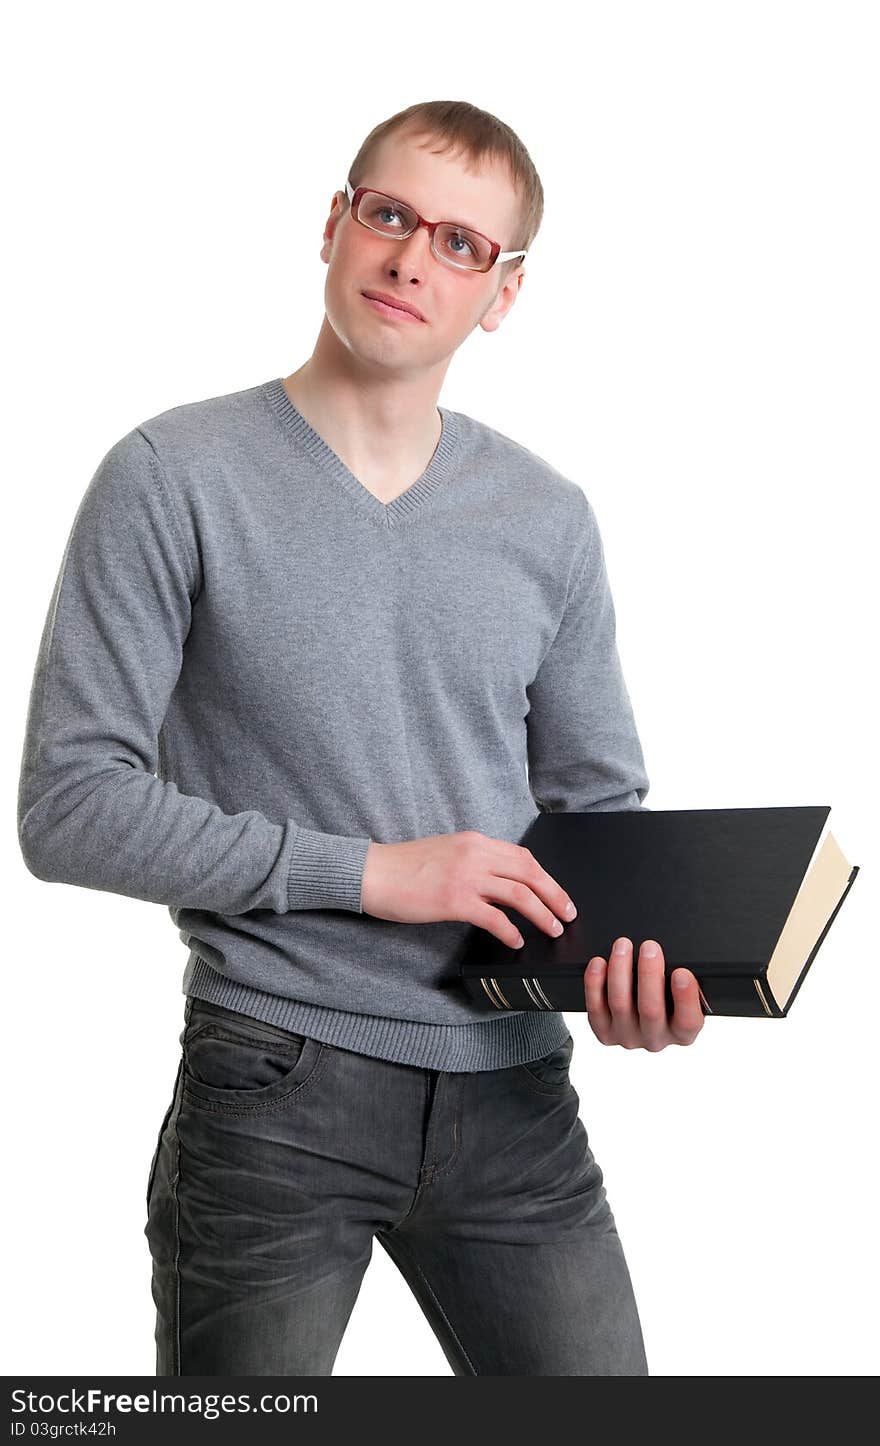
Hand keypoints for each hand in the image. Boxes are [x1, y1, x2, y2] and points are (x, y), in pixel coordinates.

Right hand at [361, 832, 574, 946]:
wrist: (372, 873)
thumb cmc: (404, 867)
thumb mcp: (446, 853)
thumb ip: (474, 862)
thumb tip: (501, 883)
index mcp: (475, 841)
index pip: (523, 857)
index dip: (546, 877)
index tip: (557, 893)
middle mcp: (475, 854)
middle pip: (530, 872)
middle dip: (555, 894)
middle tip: (568, 913)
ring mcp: (466, 876)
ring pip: (520, 894)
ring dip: (542, 913)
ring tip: (553, 929)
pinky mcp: (454, 900)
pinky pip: (495, 917)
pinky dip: (511, 931)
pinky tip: (516, 941)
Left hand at [584, 938, 703, 1050]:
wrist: (637, 1010)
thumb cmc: (665, 994)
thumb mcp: (680, 989)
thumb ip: (682, 977)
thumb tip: (678, 956)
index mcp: (682, 1032)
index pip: (688, 1022)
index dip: (686, 997)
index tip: (682, 972)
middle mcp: (655, 1039)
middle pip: (651, 1010)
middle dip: (649, 974)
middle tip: (649, 947)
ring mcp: (628, 1037)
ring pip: (620, 1005)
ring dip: (620, 971)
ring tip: (622, 946)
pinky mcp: (604, 1032)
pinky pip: (595, 1008)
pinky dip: (594, 983)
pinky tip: (599, 963)